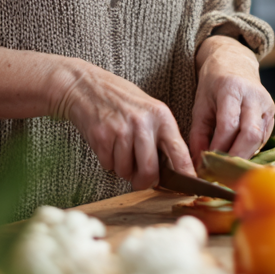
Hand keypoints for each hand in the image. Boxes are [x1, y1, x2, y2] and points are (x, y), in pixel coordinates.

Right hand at [55, 58, 194, 189]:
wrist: (85, 85)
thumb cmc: (120, 99)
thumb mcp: (149, 109)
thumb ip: (160, 136)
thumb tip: (171, 170)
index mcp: (161, 116)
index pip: (179, 151)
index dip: (185, 173)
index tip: (189, 188)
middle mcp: (143, 122)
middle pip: (149, 170)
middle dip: (143, 181)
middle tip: (139, 178)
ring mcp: (121, 129)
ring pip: (126, 171)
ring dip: (122, 168)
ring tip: (119, 149)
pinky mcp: (101, 136)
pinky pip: (109, 165)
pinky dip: (107, 161)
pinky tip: (107, 144)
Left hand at [188, 35, 274, 166]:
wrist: (234, 63)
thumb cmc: (213, 84)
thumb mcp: (200, 105)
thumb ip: (198, 135)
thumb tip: (198, 164)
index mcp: (232, 89)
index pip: (229, 125)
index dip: (219, 148)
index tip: (207, 164)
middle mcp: (254, 95)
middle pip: (250, 134)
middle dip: (235, 157)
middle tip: (220, 172)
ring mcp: (267, 103)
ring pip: (260, 138)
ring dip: (243, 155)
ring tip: (227, 168)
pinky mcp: (272, 112)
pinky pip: (263, 137)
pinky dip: (251, 149)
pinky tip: (238, 154)